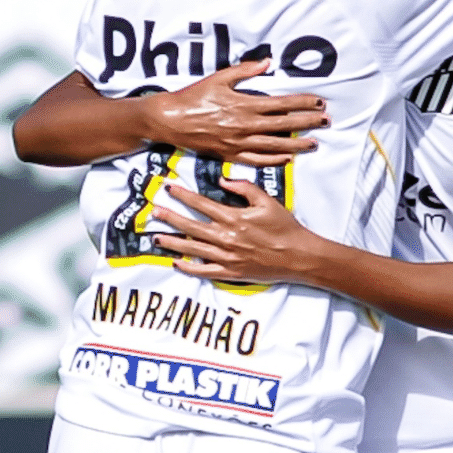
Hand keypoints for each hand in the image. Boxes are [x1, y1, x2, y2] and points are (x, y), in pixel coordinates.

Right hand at [145, 59, 326, 165]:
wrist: (171, 119)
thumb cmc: (193, 97)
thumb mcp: (218, 78)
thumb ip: (245, 71)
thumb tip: (266, 62)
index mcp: (244, 104)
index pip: (281, 104)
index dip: (302, 103)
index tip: (318, 102)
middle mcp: (244, 125)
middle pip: (284, 125)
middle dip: (307, 123)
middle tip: (326, 121)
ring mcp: (238, 142)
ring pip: (275, 145)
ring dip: (297, 144)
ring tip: (314, 143)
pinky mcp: (230, 154)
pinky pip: (257, 159)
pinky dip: (274, 159)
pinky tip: (287, 157)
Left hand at [150, 179, 317, 283]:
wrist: (299, 256)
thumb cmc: (284, 227)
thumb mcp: (266, 200)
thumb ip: (243, 187)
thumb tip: (222, 179)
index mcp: (233, 218)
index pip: (201, 204)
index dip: (183, 196)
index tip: (168, 189)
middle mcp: (226, 237)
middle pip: (191, 226)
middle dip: (170, 218)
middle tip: (153, 212)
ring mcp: (227, 257)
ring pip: (193, 249)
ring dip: (173, 242)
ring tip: (155, 237)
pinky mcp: (231, 273)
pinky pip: (205, 271)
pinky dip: (189, 268)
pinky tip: (177, 263)